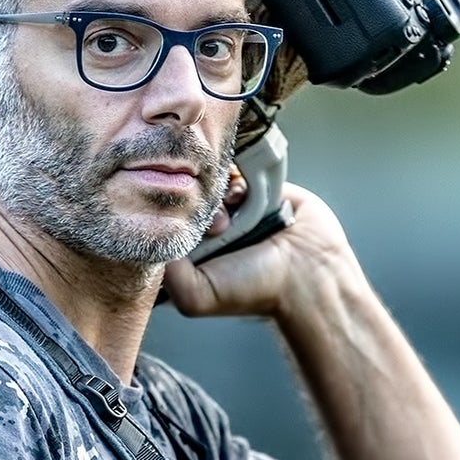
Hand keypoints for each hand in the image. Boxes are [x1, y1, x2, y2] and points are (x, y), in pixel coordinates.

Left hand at [164, 179, 356, 324]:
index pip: (162, 219)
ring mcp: (230, 202)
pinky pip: (237, 163)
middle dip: (198, 203)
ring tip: (236, 214)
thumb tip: (150, 241)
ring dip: (221, 190)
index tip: (189, 228)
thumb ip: (167, 275)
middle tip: (220, 226)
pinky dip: (240, 174)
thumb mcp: (198, 296)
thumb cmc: (255, 289)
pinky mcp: (254, 183)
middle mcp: (206, 225)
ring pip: (209, 177)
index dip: (171, 217)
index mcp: (189, 249)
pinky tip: (248, 196)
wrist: (309, 271)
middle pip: (184, 194)